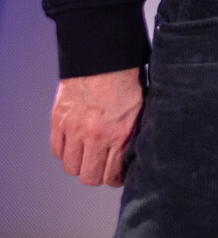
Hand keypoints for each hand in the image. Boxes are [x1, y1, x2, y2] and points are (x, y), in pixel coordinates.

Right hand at [51, 68, 143, 186]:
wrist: (104, 58)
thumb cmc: (127, 80)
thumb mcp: (141, 110)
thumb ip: (134, 134)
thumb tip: (133, 155)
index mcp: (120, 134)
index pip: (112, 174)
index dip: (114, 179)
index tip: (116, 177)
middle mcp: (95, 135)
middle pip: (88, 177)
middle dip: (96, 176)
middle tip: (101, 168)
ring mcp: (74, 129)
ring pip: (71, 167)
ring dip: (79, 165)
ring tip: (87, 156)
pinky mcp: (59, 121)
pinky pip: (57, 151)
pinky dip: (65, 152)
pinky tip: (75, 145)